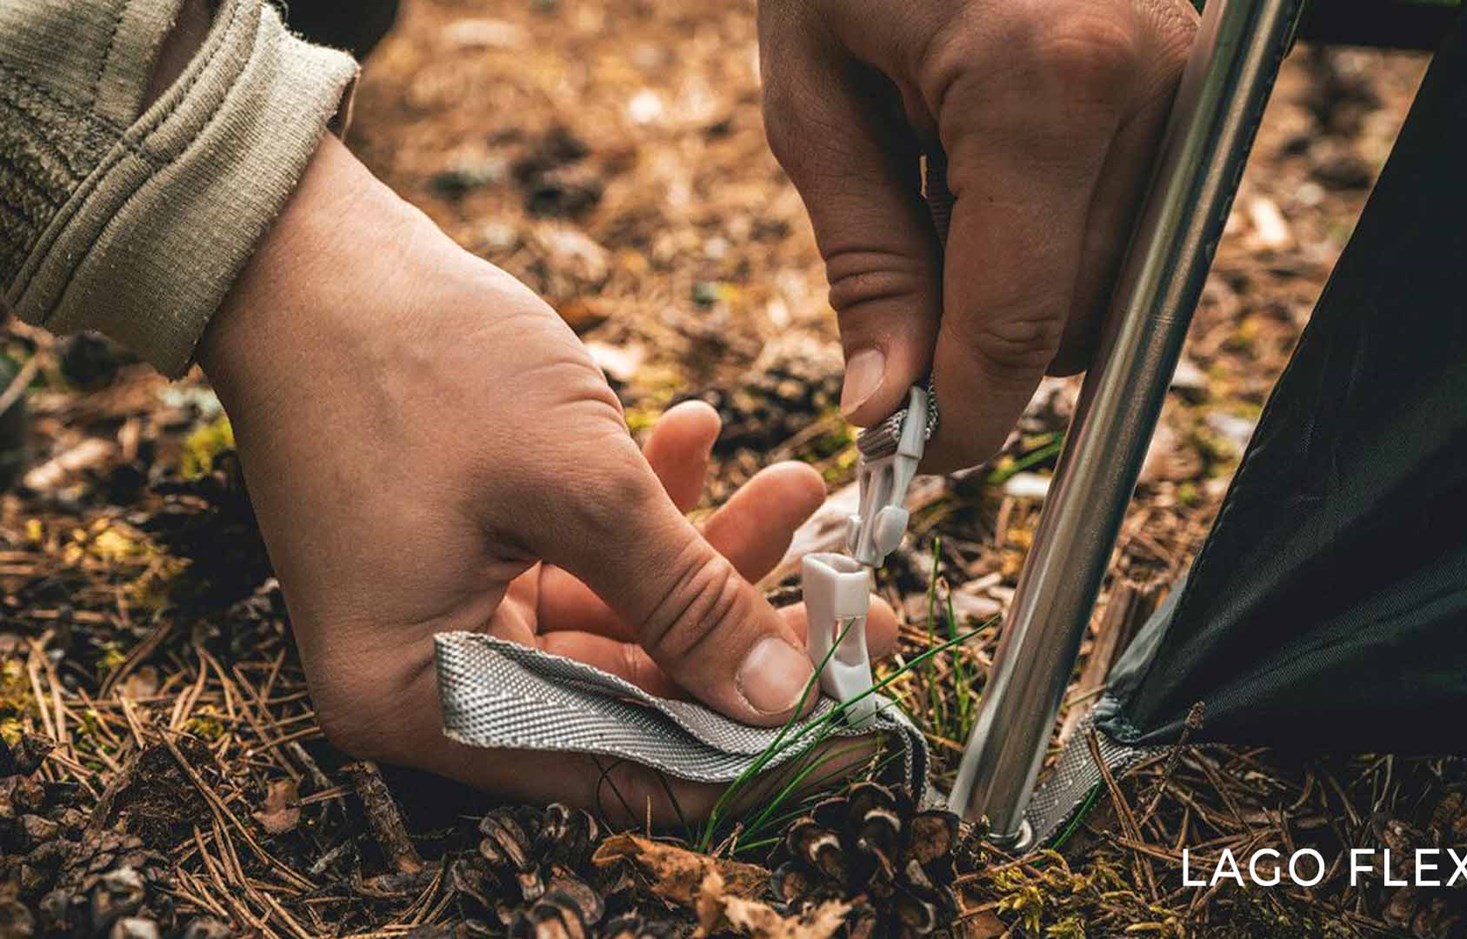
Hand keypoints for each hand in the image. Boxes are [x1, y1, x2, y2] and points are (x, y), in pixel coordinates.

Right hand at [198, 137, 898, 817]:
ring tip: (797, 484)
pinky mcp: (472, 551)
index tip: (844, 700)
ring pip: (625, 617)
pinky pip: (587, 558)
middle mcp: (429, 679)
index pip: (619, 765)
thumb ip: (687, 599)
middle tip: (854, 592)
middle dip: (746, 630)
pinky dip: (648, 507)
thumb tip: (781, 697)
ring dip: (710, 552)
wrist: (306, 251)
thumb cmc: (412, 363)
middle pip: (634, 691)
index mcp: (423, 701)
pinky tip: (699, 432)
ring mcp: (450, 611)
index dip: (743, 743)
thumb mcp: (579, 487)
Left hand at [760, 0, 1195, 469]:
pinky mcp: (1197, 73)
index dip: (965, 418)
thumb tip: (891, 401)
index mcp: (1044, 86)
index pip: (1023, 329)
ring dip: (1022, 292)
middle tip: (896, 333)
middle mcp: (1148, 85)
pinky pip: (1135, 221)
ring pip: (1119, 284)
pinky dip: (1058, 238)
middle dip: (985, 357)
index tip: (909, 452)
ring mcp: (1190, 76)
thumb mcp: (816, 89)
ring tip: (935, 198)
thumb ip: (866, 258)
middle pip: (1082, 321)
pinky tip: (987, 173)